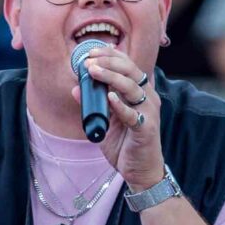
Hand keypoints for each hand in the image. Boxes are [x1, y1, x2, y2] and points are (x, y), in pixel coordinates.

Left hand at [80, 45, 165, 185]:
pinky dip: (121, 105)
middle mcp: (147, 98)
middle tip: (88, 60)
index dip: (110, 55)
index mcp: (140, 92)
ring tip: (93, 71)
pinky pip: (133, 114)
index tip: (90, 52)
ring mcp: (149, 112)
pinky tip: (109, 98)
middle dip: (108, 61)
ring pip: (132, 87)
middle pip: (131, 70)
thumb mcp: (105, 121)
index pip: (128, 65)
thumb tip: (76, 88)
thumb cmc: (126, 144)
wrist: (141, 172)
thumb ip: (94, 104)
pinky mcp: (146, 129)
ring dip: (111, 77)